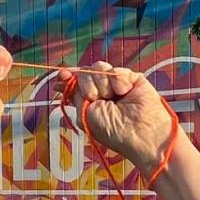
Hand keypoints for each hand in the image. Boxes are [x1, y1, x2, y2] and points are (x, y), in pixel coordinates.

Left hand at [56, 62, 174, 170]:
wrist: (138, 131)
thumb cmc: (112, 130)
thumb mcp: (84, 114)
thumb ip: (74, 94)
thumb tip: (63, 77)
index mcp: (89, 101)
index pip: (74, 82)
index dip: (67, 77)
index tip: (62, 76)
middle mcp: (101, 91)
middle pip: (84, 72)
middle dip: (86, 84)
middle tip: (96, 98)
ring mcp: (116, 84)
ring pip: (98, 68)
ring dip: (101, 84)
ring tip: (112, 98)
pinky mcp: (131, 78)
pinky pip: (115, 70)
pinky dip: (117, 82)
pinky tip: (124, 93)